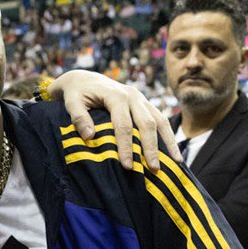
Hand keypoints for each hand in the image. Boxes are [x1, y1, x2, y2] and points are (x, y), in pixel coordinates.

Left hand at [49, 70, 181, 170]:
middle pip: (147, 123)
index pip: (124, 124)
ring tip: (177, 162)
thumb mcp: (70, 102)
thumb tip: (89, 136)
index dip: (126, 146)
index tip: (128, 166)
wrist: (84, 79)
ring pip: (160, 120)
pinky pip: (161, 119)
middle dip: (151, 147)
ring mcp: (141, 99)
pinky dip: (168, 136)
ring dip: (168, 142)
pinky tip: (173, 152)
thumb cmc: (76, 94)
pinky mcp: (145, 104)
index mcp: (116, 95)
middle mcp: (133, 95)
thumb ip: (78, 117)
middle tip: (154, 169)